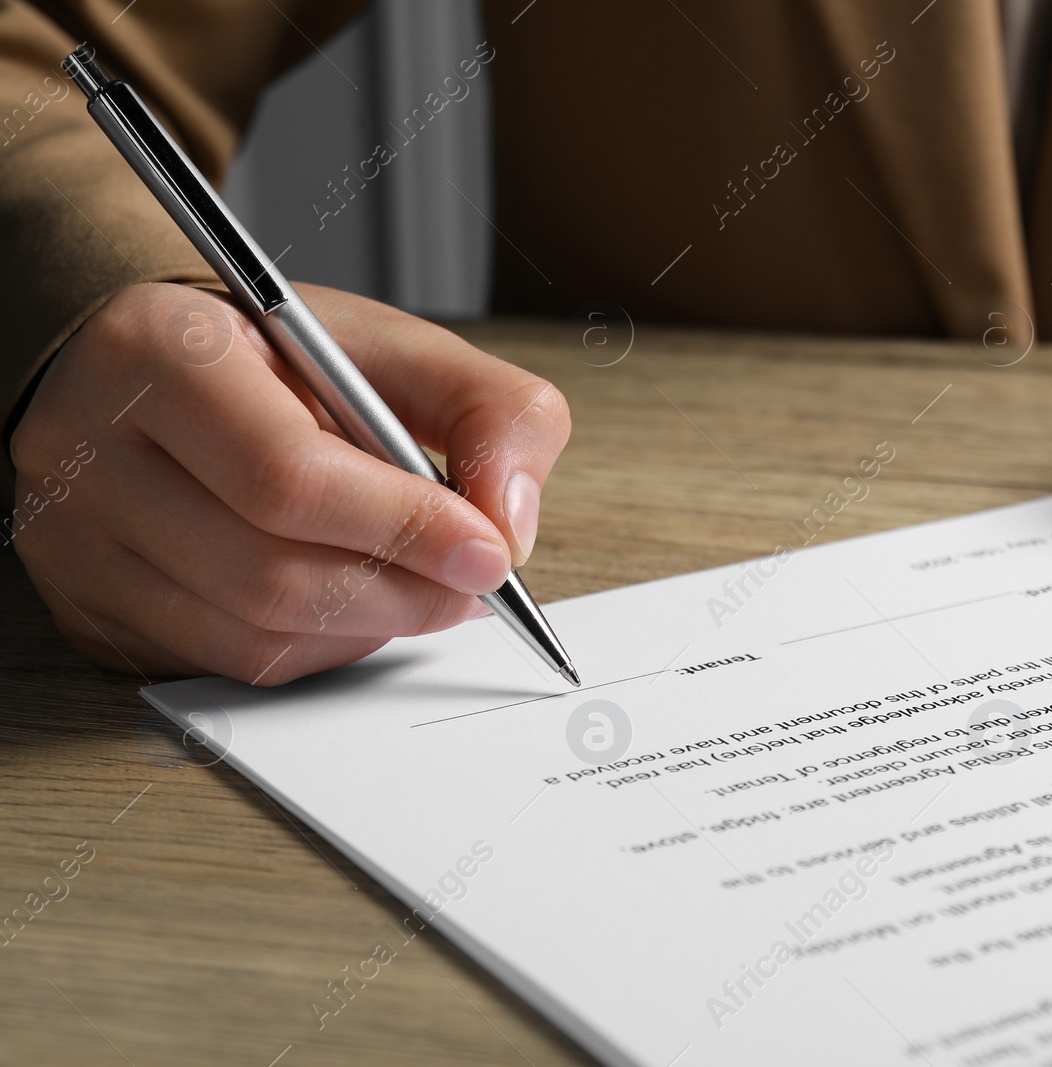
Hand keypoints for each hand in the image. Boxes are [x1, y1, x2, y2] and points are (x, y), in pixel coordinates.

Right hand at [7, 282, 569, 683]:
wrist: (154, 376)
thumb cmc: (277, 361)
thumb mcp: (393, 348)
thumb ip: (487, 410)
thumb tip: (508, 522)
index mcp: (163, 352)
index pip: (287, 476)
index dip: (405, 527)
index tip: (489, 554)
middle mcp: (91, 449)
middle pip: (270, 572)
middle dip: (402, 592)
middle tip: (473, 586)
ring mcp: (76, 541)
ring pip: (252, 634)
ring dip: (368, 626)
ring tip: (422, 587)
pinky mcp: (91, 609)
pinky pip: (230, 664)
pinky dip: (319, 647)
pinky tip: (354, 603)